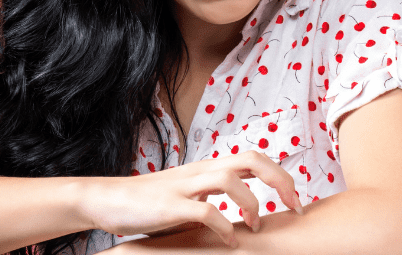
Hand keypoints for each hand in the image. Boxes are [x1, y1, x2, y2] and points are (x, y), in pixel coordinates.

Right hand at [77, 151, 302, 246]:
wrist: (107, 200)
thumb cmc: (148, 202)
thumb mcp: (187, 195)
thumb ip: (212, 198)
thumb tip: (241, 216)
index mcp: (206, 168)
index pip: (253, 158)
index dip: (281, 176)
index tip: (294, 202)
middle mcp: (199, 171)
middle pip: (251, 159)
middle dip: (280, 182)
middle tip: (293, 207)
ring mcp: (184, 187)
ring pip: (231, 180)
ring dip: (251, 204)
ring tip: (254, 226)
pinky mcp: (170, 205)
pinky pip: (206, 212)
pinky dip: (224, 228)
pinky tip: (229, 242)